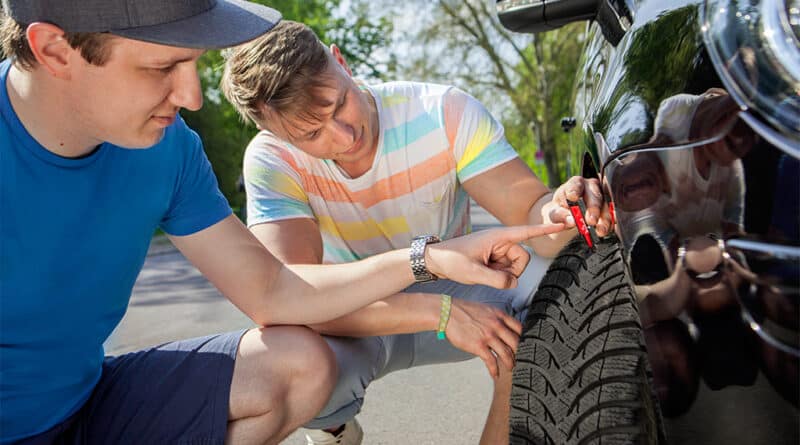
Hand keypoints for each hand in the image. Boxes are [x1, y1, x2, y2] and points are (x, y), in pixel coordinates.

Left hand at [426, 224, 564, 288]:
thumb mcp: (472, 273)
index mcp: (498, 236)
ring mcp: (499, 250)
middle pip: (522, 259)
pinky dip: (497, 276)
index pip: (527, 232)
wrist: (436, 260)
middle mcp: (501, 241)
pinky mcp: (495, 259)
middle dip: (511, 271)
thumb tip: (514, 284)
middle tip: (489, 274)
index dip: (546, 228)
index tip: (565, 222)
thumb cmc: (451, 260)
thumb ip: (496, 280)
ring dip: (503, 275)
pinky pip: (507, 271)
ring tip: (483, 272)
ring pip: (515, 268)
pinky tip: (482, 273)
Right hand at [445, 298, 521, 378]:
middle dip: (520, 354)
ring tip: (510, 369)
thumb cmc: (463, 311)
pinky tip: (495, 374)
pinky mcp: (479, 346)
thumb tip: (501, 328)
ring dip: (510, 363)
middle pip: (516, 343)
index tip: (525, 346)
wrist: (447, 312)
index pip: (519, 328)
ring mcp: (488, 336)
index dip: (525, 338)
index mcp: (499, 315)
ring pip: (506, 354)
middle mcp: (497, 325)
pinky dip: (494, 370)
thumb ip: (496, 318)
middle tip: (521, 360)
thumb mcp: (485, 309)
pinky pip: (491, 361)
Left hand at [547, 176, 612, 235]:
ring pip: (606, 206)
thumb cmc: (561, 209)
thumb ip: (560, 215)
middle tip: (591, 220)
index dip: (574, 190)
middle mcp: (591, 187)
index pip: (575, 184)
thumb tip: (572, 221)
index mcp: (575, 183)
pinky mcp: (608, 208)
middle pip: (594, 195)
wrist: (568, 215)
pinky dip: (609, 224)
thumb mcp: (555, 211)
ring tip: (600, 230)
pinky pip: (611, 215)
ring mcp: (602, 196)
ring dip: (604, 219)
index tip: (572, 197)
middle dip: (593, 209)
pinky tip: (605, 230)